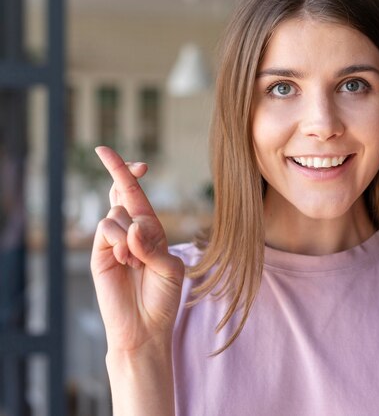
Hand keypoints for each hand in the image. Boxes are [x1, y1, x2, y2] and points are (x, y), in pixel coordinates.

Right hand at [90, 146, 183, 352]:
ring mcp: (113, 242)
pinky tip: (127, 261)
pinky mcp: (99, 254)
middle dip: (121, 174)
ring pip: (117, 214)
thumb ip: (153, 246)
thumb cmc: (162, 297)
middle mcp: (131, 232)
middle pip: (122, 193)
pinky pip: (107, 230)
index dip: (132, 175)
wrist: (144, 327)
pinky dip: (121, 241)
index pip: (138, 196)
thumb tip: (133, 227)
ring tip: (137, 261)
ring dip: (131, 234)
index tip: (137, 160)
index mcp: (151, 231)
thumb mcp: (170, 268)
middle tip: (111, 160)